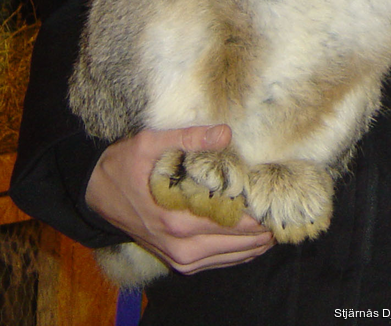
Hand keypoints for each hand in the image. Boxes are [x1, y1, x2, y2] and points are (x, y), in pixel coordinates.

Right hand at [85, 124, 274, 275]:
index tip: (280, 197)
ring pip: (228, 257)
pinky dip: (237, 255)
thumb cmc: (125, 165)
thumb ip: (189, 138)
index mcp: (176, 218)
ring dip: (254, 244)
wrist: (96, 192)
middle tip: (287, 211)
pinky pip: (214, 262)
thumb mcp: (151, 142)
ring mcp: (177, 256)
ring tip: (278, 227)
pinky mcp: (175, 260)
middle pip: (235, 242)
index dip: (259, 210)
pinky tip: (254, 245)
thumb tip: (226, 134)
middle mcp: (179, 244)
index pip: (231, 219)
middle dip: (263, 228)